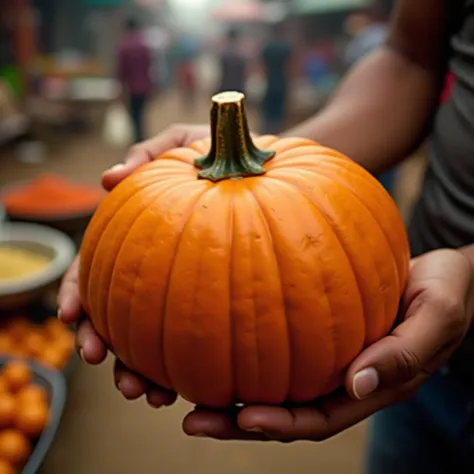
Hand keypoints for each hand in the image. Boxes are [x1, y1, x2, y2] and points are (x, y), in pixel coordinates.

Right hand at [57, 124, 208, 405]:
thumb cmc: (222, 151)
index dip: (79, 293)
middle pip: (117, 312)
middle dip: (107, 344)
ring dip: (141, 369)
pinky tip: (188, 386)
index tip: (73, 316)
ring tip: (147, 393)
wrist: (268, 165)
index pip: (97, 267)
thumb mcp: (184, 141)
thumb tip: (108, 178)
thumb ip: (150, 154)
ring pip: (151, 336)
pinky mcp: (215, 299)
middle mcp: (154, 265)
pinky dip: (185, 363)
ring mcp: (184, 286)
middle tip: (110, 368)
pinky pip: (194, 338)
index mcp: (137, 232)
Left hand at [181, 249, 473, 440]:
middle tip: (192, 420)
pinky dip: (246, 344)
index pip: (320, 419)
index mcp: (370, 386)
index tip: (242, 418)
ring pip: (274, 380)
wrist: (442, 271)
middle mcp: (341, 378)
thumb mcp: (437, 317)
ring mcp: (326, 354)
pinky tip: (214, 333)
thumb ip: (404, 354)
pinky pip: (277, 342)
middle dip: (239, 421)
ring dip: (231, 389)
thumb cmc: (447, 291)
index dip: (282, 425)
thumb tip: (357, 385)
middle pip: (286, 409)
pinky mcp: (316, 327)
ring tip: (185, 388)